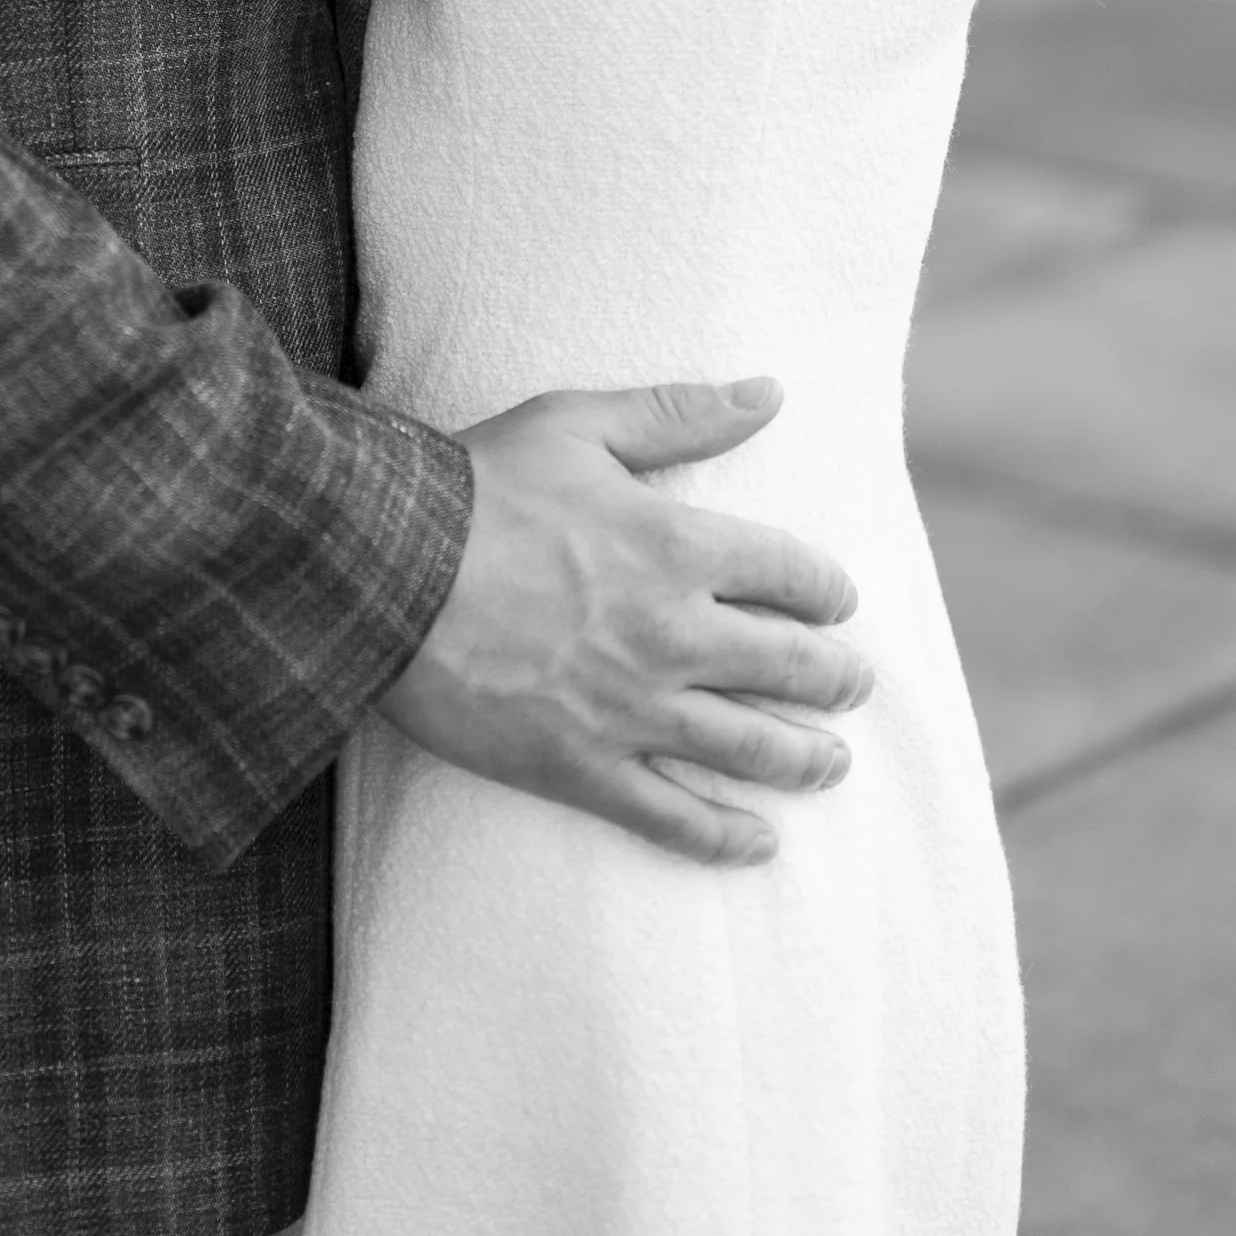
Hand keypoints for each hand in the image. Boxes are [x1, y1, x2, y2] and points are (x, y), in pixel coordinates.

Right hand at [377, 377, 871, 865]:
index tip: (836, 602)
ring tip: (831, 763)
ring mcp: (632, 711)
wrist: (381, 569)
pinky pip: (674, 818)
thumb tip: (768, 393)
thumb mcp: (578, 423)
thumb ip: (678, 414)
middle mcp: (674, 635)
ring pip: (751, 750)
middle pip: (792, 668)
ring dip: (806, 759)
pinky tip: (758, 842)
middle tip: (854, 685)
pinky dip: (725, 836)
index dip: (827, 590)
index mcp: (679, 547)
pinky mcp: (583, 768)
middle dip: (836, 679)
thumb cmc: (476, 486)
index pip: (793, 575)